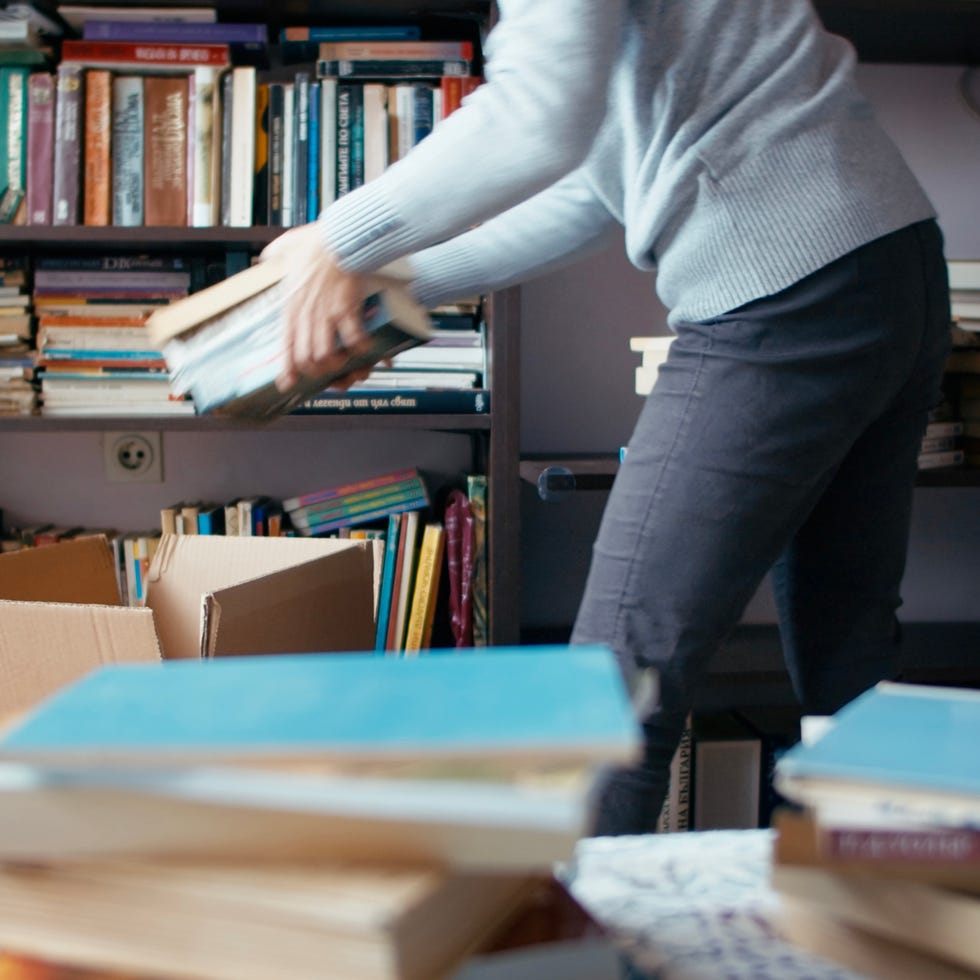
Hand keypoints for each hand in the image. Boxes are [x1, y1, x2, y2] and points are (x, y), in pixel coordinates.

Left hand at [261, 224, 374, 391]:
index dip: (287, 369)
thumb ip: (276, 253)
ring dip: (338, 362)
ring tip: (346, 359)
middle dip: (318, 370)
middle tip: (328, 368)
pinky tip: (366, 345)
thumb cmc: (319, 239)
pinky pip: (353, 340)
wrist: (342, 236)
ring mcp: (326, 313)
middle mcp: (306, 313)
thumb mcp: (287, 246)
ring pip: (326, 355)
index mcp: (291, 303)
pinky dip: (361, 347)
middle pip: (306, 358)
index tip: (288, 383)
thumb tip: (267, 255)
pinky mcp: (346, 309)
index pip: (285, 345)